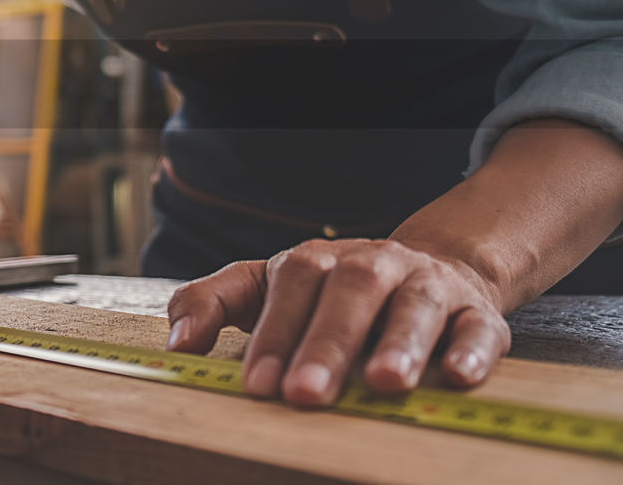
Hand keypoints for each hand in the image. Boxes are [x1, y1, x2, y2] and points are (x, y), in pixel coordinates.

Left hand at [165, 239, 509, 406]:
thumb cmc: (329, 292)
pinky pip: (480, 326)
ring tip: (384, 383)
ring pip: (415, 304)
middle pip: (350, 292)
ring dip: (400, 342)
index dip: (274, 333)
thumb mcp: (264, 287)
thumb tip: (174, 345)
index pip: (291, 286)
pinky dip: (472, 350)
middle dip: (326, 343)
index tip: (256, 384)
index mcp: (315, 260)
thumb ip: (211, 304)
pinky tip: (460, 377)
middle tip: (305, 394)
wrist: (429, 265)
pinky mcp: (475, 312)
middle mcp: (372, 264)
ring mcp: (426, 284)